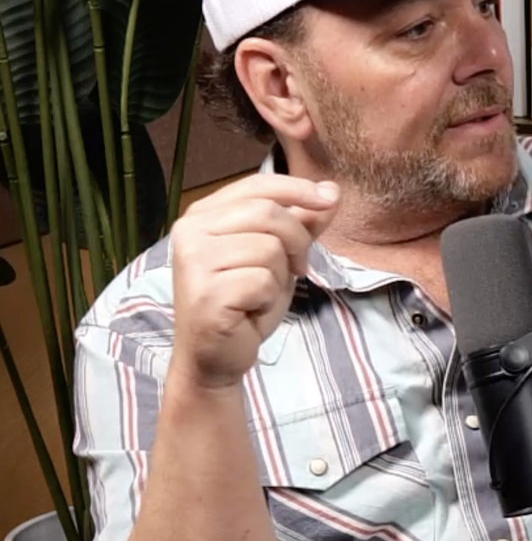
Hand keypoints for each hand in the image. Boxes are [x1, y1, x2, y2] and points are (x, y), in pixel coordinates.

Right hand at [167, 174, 338, 389]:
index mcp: (203, 215)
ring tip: (260, 293)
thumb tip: (331, 190)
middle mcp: (190, 232)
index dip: (298, 188)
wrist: (216, 355)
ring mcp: (194, 262)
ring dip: (280, 276)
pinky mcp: (205, 292)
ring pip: (270, 248)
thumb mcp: (279, 257)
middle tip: (294, 269)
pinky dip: (268, 299)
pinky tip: (250, 310)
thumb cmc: (244, 303)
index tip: (329, 198)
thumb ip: (301, 223)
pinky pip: (263, 281)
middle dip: (297, 241)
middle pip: (269, 213)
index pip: (257, 185)